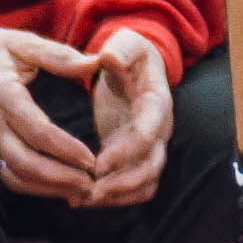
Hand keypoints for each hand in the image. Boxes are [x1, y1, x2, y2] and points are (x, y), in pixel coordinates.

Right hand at [0, 19, 102, 199]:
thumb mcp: (24, 43)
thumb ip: (60, 55)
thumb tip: (96, 63)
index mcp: (3, 95)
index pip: (36, 130)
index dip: (65, 149)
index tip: (90, 159)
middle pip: (24, 163)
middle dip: (58, 179)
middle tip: (90, 183)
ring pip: (14, 176)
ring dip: (47, 189)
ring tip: (79, 192)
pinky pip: (6, 176)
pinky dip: (32, 188)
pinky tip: (56, 189)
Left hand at [74, 24, 174, 205]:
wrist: (134, 67)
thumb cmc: (128, 53)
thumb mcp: (125, 42)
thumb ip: (120, 47)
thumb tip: (109, 56)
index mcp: (157, 102)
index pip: (149, 132)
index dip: (127, 151)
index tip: (99, 164)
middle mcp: (159, 129)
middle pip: (151, 167)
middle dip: (122, 184)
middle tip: (91, 192)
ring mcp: (149, 147)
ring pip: (145, 184)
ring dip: (117, 197)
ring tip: (84, 200)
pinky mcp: (134, 158)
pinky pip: (134, 188)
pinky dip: (113, 199)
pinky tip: (83, 199)